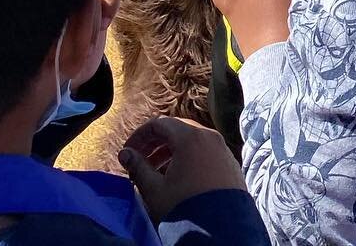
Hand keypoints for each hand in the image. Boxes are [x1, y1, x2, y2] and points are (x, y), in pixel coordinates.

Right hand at [120, 116, 244, 222]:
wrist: (220, 231)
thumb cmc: (184, 207)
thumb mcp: (155, 189)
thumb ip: (137, 167)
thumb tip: (125, 154)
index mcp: (190, 137)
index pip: (159, 123)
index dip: (140, 135)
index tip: (128, 151)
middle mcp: (209, 136)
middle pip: (177, 129)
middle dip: (155, 143)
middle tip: (140, 160)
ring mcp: (223, 149)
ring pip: (192, 141)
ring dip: (171, 152)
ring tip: (156, 172)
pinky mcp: (230, 163)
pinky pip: (206, 152)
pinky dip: (189, 158)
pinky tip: (179, 178)